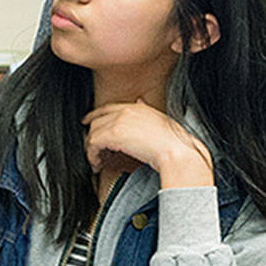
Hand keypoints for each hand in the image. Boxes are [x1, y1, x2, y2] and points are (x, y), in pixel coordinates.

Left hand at [82, 100, 213, 187]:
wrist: (178, 153)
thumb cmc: (175, 144)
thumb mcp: (161, 120)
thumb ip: (147, 111)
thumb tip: (140, 100)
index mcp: (136, 107)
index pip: (108, 108)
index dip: (95, 115)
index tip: (87, 122)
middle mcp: (125, 111)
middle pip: (98, 121)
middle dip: (92, 135)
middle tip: (93, 150)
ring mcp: (118, 121)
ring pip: (93, 133)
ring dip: (92, 149)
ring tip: (97, 161)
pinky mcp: (113, 134)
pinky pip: (93, 144)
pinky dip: (92, 155)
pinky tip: (97, 164)